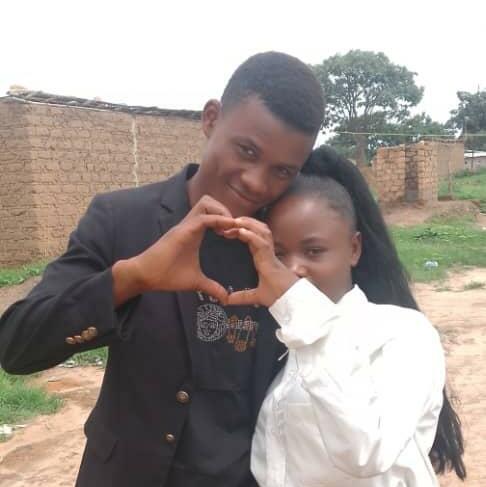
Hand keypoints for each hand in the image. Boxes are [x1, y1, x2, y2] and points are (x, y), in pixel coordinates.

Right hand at [113, 196, 234, 304]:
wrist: (146, 276)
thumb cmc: (167, 276)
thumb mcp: (196, 282)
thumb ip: (212, 287)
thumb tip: (225, 298)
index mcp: (195, 232)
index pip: (213, 213)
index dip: (227, 219)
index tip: (237, 233)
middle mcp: (190, 225)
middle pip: (210, 201)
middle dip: (226, 210)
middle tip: (234, 228)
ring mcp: (185, 226)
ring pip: (206, 202)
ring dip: (221, 212)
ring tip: (230, 229)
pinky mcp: (182, 231)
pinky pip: (203, 218)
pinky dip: (217, 220)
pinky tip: (226, 232)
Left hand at [225, 217, 298, 306]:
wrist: (289, 301)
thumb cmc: (279, 297)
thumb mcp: (255, 296)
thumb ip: (242, 296)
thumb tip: (228, 300)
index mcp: (264, 258)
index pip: (254, 238)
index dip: (244, 231)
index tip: (230, 230)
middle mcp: (268, 253)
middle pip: (259, 230)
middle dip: (246, 222)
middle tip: (230, 221)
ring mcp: (271, 254)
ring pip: (262, 232)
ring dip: (249, 224)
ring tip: (236, 220)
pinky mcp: (271, 259)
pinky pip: (261, 242)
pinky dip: (251, 235)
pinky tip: (241, 231)